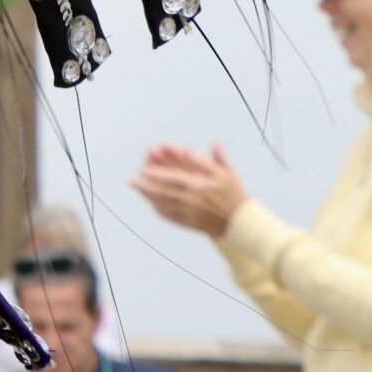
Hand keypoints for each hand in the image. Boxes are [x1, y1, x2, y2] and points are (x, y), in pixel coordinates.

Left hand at [130, 142, 247, 236]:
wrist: (240, 222)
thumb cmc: (232, 194)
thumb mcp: (225, 173)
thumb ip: (205, 160)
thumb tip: (187, 148)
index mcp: (199, 185)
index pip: (172, 178)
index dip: (156, 173)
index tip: (143, 169)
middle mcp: (191, 199)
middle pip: (163, 191)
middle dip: (145, 185)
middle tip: (131, 180)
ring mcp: (189, 212)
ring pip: (164, 203)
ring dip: (148, 196)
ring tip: (137, 188)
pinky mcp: (189, 222)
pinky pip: (170, 216)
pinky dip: (159, 209)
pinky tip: (151, 203)